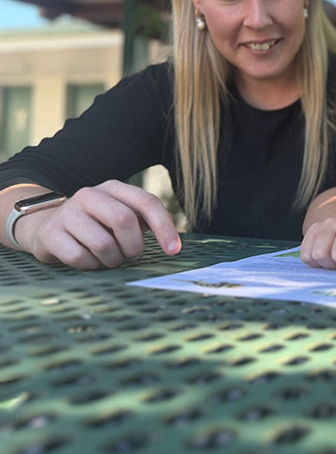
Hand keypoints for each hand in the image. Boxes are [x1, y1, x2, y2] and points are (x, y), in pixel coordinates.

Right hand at [15, 180, 180, 268]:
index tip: (174, 250)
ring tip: (109, 258)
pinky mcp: (50, 234)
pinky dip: (90, 265)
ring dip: (112, 259)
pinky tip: (88, 260)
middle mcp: (90, 195)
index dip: (164, 227)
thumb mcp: (120, 215)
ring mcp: (67, 213)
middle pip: (124, 220)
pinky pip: (79, 257)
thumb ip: (144, 221)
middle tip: (129, 255)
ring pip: (102, 243)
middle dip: (133, 246)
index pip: (146, 202)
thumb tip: (172, 241)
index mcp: (113, 188)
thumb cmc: (96, 225)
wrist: (45, 227)